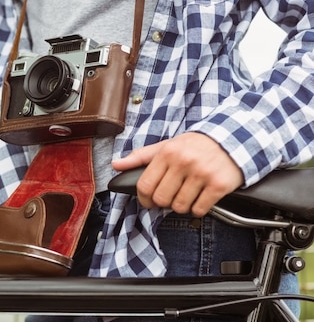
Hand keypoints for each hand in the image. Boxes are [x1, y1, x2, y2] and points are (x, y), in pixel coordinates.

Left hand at [111, 132, 243, 216]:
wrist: (232, 138)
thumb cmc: (194, 145)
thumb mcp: (166, 146)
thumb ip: (140, 157)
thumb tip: (116, 165)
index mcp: (167, 153)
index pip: (145, 185)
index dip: (144, 199)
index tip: (149, 201)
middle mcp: (183, 162)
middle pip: (161, 199)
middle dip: (163, 203)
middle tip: (169, 198)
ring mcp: (202, 174)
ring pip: (180, 206)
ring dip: (181, 206)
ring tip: (186, 195)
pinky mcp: (219, 185)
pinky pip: (200, 209)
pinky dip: (198, 209)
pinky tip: (200, 198)